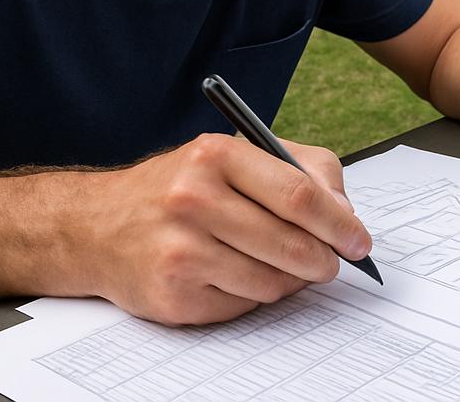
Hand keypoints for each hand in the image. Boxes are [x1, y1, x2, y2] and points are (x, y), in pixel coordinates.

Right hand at [81, 134, 370, 324]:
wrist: (99, 224)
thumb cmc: (182, 185)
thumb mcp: (236, 155)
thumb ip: (299, 170)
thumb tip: (344, 214)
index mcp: (217, 154)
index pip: (298, 193)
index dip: (338, 223)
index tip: (359, 240)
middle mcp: (194, 198)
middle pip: (290, 243)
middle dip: (325, 259)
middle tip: (335, 263)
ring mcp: (180, 249)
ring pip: (271, 282)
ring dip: (290, 280)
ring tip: (282, 265)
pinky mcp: (172, 295)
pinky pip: (242, 306)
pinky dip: (253, 296)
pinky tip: (238, 275)